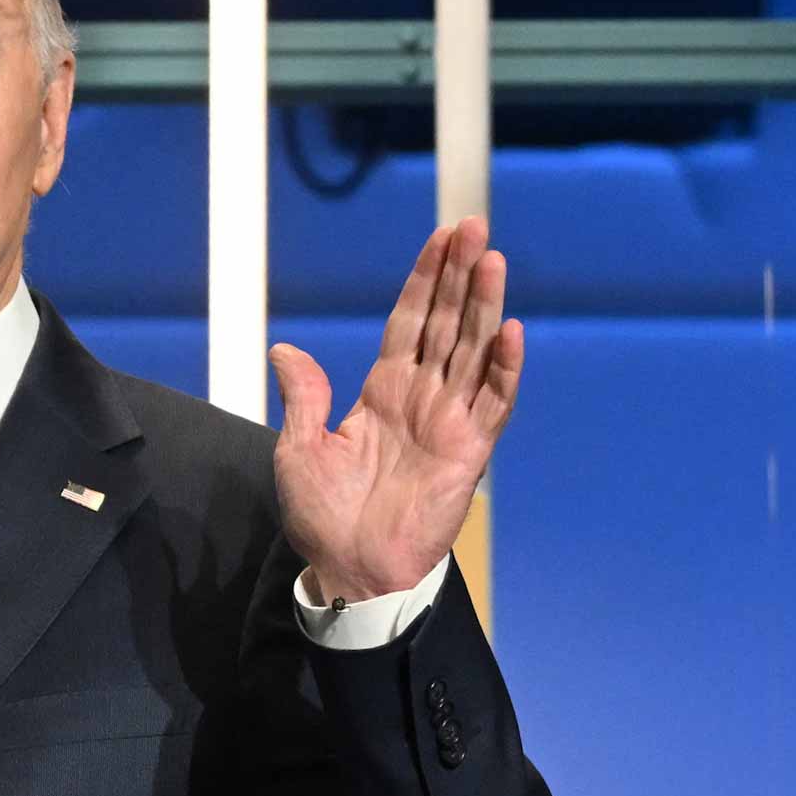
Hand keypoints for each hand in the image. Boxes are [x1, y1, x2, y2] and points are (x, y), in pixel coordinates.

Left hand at [268, 217, 523, 602]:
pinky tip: (510, 332)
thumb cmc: (323, 516)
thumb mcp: (300, 449)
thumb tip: (285, 348)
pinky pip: (492, 404)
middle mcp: (420, 398)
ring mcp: (448, 421)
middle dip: (460, 275)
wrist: (350, 570)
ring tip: (493, 259)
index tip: (440, 239)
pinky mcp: (469, 453)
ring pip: (473, 350)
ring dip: (484, 305)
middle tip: (475, 226)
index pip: (408, 322)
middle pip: (447, 323)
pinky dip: (503, 369)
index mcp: (382, 392)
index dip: (424, 280)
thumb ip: (305, 397)